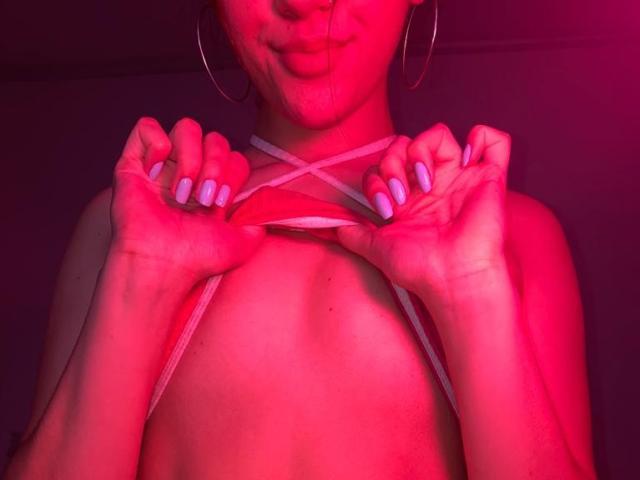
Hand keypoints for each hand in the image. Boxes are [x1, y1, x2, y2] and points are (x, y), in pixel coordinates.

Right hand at [110, 117, 264, 283]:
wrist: (163, 265)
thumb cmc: (196, 259)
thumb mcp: (243, 242)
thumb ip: (260, 220)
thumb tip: (269, 201)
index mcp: (213, 186)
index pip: (233, 156)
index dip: (232, 173)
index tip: (221, 204)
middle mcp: (189, 173)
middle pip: (215, 138)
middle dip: (215, 165)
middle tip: (205, 198)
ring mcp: (163, 166)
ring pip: (186, 127)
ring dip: (191, 158)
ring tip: (181, 192)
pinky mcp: (133, 163)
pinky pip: (146, 126)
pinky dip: (156, 145)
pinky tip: (154, 173)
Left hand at [336, 123, 511, 312]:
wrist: (453, 278)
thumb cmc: (420, 267)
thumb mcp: (376, 248)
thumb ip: (354, 234)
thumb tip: (333, 225)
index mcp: (410, 198)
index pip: (384, 165)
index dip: (377, 179)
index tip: (384, 208)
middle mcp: (434, 185)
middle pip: (406, 144)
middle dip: (393, 161)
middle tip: (400, 194)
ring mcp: (461, 178)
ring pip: (440, 135)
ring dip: (423, 148)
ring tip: (425, 180)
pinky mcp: (489, 177)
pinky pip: (494, 140)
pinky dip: (481, 137)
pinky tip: (465, 159)